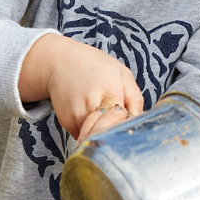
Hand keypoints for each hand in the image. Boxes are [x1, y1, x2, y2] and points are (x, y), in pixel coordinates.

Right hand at [18, 33, 143, 140]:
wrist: (60, 62)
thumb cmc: (94, 65)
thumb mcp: (122, 73)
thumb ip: (135, 98)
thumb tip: (140, 121)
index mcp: (111, 92)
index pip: (126, 123)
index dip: (129, 123)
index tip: (128, 118)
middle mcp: (93, 107)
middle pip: (111, 133)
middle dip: (116, 131)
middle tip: (117, 120)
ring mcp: (78, 116)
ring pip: (97, 137)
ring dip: (103, 132)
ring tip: (103, 115)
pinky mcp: (67, 122)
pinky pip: (84, 136)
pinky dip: (90, 130)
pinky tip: (90, 116)